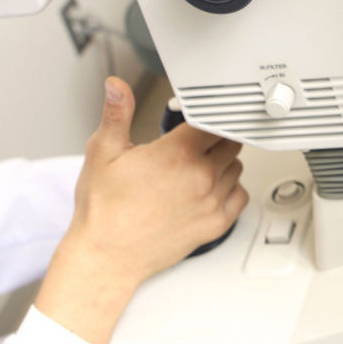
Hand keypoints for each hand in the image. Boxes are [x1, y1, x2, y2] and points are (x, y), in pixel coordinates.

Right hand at [35, 77, 249, 343]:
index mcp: (177, 154)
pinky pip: (240, 197)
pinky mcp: (215, 225)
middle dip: (214, 137)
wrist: (106, 256)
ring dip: (223, 162)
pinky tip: (211, 189)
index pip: (211, 120)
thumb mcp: (103, 153)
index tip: (195, 117)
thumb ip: (116, 114)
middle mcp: (200, 176)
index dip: (203, 115)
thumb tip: (116, 87)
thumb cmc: (104, 211)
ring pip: (236, 167)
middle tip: (193, 142)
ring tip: (198, 166)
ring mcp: (211, 202)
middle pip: (229, 141)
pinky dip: (230, 189)